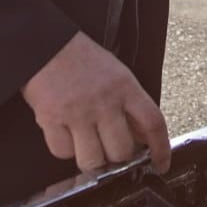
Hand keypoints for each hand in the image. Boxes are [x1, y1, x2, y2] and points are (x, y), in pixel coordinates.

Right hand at [21, 32, 172, 173]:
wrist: (45, 42)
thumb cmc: (80, 58)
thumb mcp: (116, 73)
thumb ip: (130, 104)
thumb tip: (143, 137)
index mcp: (125, 86)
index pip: (153, 123)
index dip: (161, 149)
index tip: (160, 163)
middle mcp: (104, 101)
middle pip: (122, 152)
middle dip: (118, 158)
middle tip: (111, 151)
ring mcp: (77, 112)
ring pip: (93, 160)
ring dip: (91, 159)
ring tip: (87, 145)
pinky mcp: (51, 118)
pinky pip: (63, 152)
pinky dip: (65, 149)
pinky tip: (65, 135)